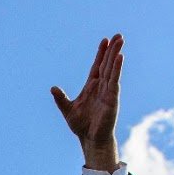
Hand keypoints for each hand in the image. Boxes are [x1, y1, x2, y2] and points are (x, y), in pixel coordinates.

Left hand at [50, 34, 122, 170]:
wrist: (90, 139)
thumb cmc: (81, 125)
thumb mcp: (68, 110)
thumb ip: (61, 99)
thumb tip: (53, 88)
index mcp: (91, 86)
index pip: (97, 65)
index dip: (101, 53)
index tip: (105, 40)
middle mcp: (101, 86)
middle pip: (107, 63)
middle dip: (112, 49)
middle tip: (118, 35)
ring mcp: (108, 91)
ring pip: (112, 68)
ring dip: (116, 54)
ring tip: (121, 40)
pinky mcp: (112, 97)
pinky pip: (115, 80)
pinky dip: (117, 68)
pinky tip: (120, 57)